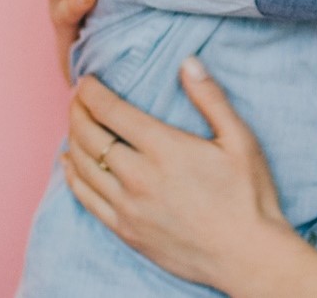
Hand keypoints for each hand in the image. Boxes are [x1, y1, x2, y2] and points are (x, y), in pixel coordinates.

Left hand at [63, 64, 292, 291]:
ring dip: (72, 139)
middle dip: (78, 111)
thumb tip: (188, 62)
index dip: (92, 92)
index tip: (86, 80)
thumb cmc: (248, 195)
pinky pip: (86, 199)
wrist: (246, 255)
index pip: (112, 111)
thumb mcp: (240, 139)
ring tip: (75, 123)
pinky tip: (69, 164)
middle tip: (77, 97)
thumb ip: (211, 98)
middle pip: (90, 136)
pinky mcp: (126, 230)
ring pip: (83, 166)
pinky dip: (72, 177)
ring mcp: (128, 206)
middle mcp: (139, 176)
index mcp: (165, 148)